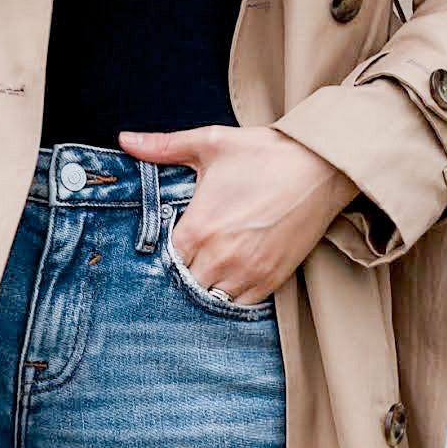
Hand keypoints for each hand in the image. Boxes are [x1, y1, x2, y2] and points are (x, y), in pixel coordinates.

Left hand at [117, 122, 356, 304]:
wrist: (321, 168)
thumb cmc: (265, 154)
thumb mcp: (210, 144)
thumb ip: (163, 147)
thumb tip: (125, 141)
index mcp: (198, 229)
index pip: (166, 259)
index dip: (167, 250)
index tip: (176, 238)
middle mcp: (218, 258)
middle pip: (186, 282)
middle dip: (186, 269)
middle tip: (193, 253)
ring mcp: (247, 274)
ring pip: (211, 298)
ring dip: (208, 285)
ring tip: (212, 265)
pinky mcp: (272, 280)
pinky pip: (241, 306)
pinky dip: (233, 295)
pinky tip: (232, 277)